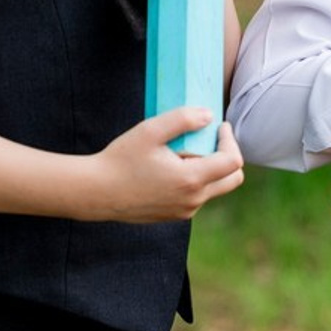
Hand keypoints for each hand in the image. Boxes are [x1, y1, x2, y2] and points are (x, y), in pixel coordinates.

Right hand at [92, 109, 243, 221]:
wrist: (97, 192)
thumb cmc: (121, 159)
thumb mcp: (150, 131)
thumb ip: (182, 119)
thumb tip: (209, 115)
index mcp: (190, 180)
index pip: (232, 162)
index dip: (230, 139)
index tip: (219, 124)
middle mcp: (193, 200)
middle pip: (233, 180)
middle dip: (228, 155)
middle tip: (211, 136)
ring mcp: (185, 211)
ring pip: (215, 188)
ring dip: (210, 167)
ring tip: (186, 148)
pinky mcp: (175, 215)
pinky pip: (198, 196)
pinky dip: (196, 179)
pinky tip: (173, 164)